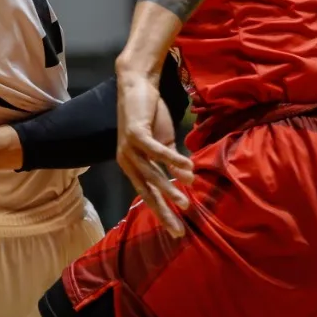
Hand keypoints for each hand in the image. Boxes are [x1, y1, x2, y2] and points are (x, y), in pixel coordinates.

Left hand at [116, 70, 195, 236]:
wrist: (138, 86)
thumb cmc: (150, 116)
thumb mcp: (163, 143)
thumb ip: (171, 162)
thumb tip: (189, 180)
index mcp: (132, 166)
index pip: (147, 194)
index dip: (161, 212)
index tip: (176, 230)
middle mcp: (127, 160)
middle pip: (147, 191)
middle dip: (163, 211)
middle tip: (178, 230)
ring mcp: (129, 148)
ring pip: (151, 174)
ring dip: (170, 188)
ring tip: (186, 202)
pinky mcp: (135, 133)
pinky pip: (156, 151)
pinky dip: (172, 161)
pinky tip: (188, 169)